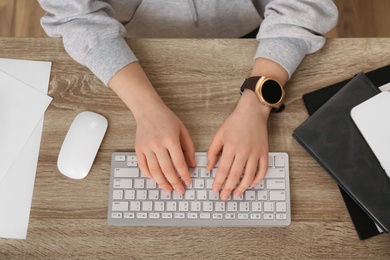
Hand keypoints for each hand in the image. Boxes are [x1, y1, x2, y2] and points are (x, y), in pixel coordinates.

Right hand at [108, 62, 195, 194]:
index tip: (188, 183)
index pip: (179, 162)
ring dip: (161, 182)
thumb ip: (189, 148)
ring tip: (168, 190)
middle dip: (174, 183)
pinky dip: (149, 175)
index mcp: (171, 139)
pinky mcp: (138, 148)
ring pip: (154, 170)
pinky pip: (142, 166)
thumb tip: (192, 165)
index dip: (184, 175)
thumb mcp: (183, 130)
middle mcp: (157, 144)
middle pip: (166, 169)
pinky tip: (155, 180)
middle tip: (180, 191)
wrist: (147, 110)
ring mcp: (146, 147)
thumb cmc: (167, 119)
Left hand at [207, 90, 269, 199]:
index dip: (218, 182)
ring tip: (236, 194)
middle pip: (235, 175)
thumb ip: (212, 151)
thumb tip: (208, 168)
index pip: (223, 170)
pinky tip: (252, 184)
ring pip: (249, 175)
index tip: (215, 189)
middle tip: (224, 197)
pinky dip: (258, 179)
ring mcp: (256, 152)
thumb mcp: (219, 134)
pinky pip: (263, 170)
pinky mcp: (264, 152)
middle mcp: (244, 151)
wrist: (252, 112)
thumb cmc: (234, 122)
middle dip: (228, 188)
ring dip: (242, 187)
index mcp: (230, 146)